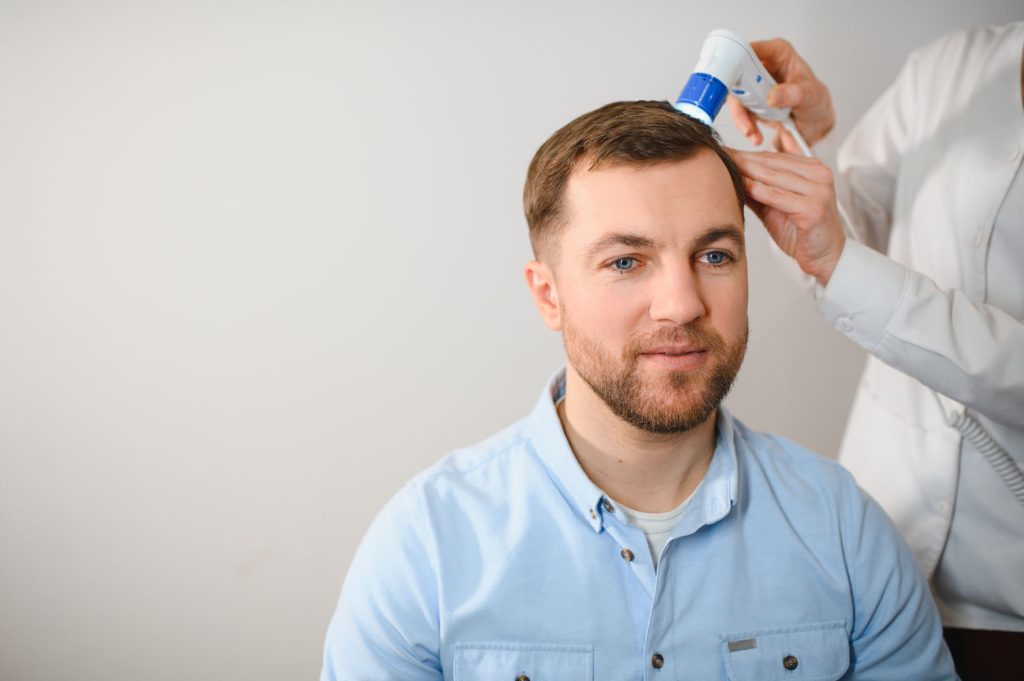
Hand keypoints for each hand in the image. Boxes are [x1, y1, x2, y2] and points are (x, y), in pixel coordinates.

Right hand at [728, 39, 834, 149]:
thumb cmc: (815, 103)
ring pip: (735, 95)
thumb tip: (773, 95)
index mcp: (778, 54)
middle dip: (739, 93)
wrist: (813, 126)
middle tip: (744, 108)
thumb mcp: (811, 96)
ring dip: (741, 115)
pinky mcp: (749, 103)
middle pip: (738, 72)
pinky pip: (739, 112)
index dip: (739, 59)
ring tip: (751, 130)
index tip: (735, 76)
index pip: (753, 49)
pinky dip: (744, 124)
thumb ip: (793, 94)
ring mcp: (754, 85)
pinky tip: (754, 134)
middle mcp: (763, 66)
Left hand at [729, 149, 844, 285]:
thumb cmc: (801, 233)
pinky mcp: (814, 208)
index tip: (723, 153)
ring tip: (723, 168)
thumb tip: (729, 175)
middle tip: (718, 156)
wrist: (826, 258)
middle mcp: (819, 175)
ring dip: (746, 172)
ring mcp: (818, 190)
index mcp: (813, 169)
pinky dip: (758, 191)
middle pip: (772, 164)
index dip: (745, 155)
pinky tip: (742, 186)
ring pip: (774, 177)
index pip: (772, 157)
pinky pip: (778, 197)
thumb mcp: (775, 206)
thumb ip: (757, 190)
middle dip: (742, 160)